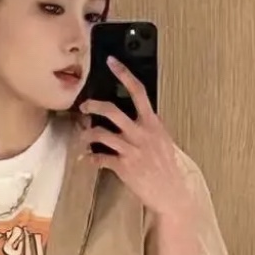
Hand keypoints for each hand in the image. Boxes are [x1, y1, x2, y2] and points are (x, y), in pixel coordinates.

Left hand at [78, 57, 199, 222]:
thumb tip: (136, 118)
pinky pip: (101, 159)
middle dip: (93, 106)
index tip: (112, 62)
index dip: (124, 74)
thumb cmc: (168, 167)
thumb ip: (148, 127)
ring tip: (83, 136)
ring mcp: (131, 150)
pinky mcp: (124, 167)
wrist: (172, 192)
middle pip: (112, 110)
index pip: (138, 91)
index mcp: (153, 123)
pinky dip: (91, 159)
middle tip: (84, 106)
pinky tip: (89, 160)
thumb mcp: (163, 140)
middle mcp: (141, 133)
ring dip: (87, 134)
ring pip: (101, 134)